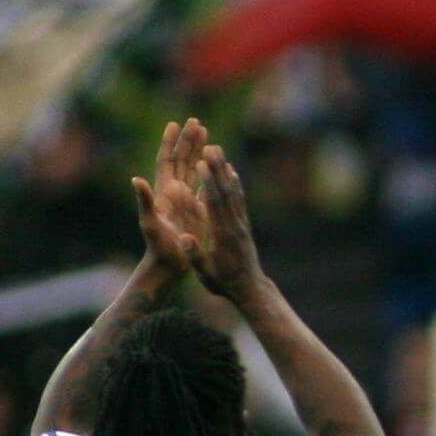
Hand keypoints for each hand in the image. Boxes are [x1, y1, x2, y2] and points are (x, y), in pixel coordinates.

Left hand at [130, 119, 206, 273]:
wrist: (168, 267)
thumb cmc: (159, 248)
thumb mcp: (150, 224)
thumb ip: (144, 201)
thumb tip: (136, 180)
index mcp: (165, 193)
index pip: (167, 161)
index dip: (170, 143)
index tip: (175, 124)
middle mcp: (174, 193)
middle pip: (181, 160)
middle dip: (188, 141)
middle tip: (196, 121)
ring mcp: (185, 200)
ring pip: (192, 170)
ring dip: (198, 152)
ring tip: (207, 134)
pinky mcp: (196, 210)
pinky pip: (203, 185)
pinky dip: (209, 172)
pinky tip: (217, 164)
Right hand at [188, 136, 263, 299]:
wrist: (250, 290)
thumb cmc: (223, 284)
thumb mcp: (206, 274)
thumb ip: (196, 255)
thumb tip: (185, 239)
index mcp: (222, 236)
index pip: (214, 204)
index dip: (208, 182)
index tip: (200, 163)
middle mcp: (234, 225)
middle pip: (225, 191)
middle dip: (217, 168)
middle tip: (209, 145)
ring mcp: (241, 224)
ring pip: (233, 192)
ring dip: (225, 169)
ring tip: (217, 150)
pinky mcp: (244, 225)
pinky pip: (239, 200)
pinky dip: (234, 183)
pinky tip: (231, 171)